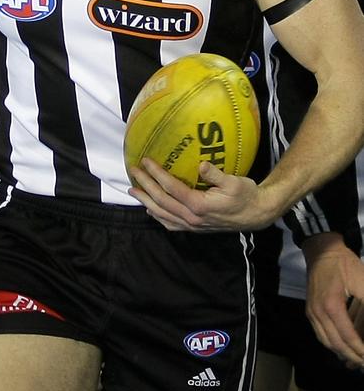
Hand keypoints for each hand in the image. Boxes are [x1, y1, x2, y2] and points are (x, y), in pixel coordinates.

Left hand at [129, 158, 271, 231]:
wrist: (256, 215)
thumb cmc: (246, 195)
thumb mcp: (234, 182)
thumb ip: (216, 174)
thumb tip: (201, 165)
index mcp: (199, 205)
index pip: (171, 188)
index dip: (157, 174)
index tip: (145, 161)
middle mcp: (192, 218)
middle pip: (161, 202)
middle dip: (145, 186)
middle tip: (133, 172)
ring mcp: (192, 225)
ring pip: (163, 214)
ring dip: (146, 201)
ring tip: (134, 191)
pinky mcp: (195, 228)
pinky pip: (171, 224)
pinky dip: (158, 216)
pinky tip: (151, 209)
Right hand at [303, 233, 363, 367]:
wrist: (321, 249)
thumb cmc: (344, 264)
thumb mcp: (362, 281)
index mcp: (332, 306)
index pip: (349, 338)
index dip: (362, 351)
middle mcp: (318, 313)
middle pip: (336, 344)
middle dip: (353, 357)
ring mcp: (311, 312)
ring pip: (326, 342)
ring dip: (342, 353)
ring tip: (357, 359)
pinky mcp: (310, 309)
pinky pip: (320, 334)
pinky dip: (332, 344)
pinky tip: (343, 346)